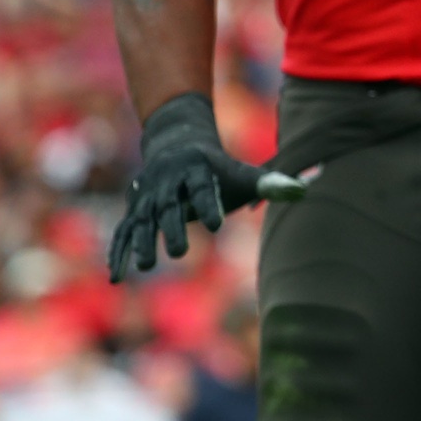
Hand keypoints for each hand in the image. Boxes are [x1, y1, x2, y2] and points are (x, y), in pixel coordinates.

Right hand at [108, 92, 305, 281]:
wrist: (176, 145)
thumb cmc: (219, 170)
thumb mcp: (243, 173)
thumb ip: (271, 184)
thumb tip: (304, 190)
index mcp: (198, 169)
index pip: (205, 187)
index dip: (210, 204)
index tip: (218, 225)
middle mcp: (169, 182)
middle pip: (170, 205)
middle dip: (174, 228)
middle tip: (182, 253)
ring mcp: (148, 196)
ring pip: (143, 219)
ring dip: (143, 241)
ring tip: (147, 266)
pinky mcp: (135, 209)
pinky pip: (124, 230)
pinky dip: (118, 251)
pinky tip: (116, 276)